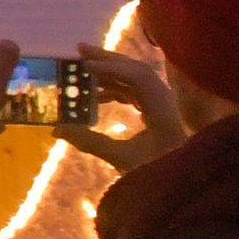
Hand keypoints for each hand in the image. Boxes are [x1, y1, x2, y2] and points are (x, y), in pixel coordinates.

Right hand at [56, 46, 171, 170]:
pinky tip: (97, 95)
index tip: (84, 66)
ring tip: (83, 70)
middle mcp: (165, 101)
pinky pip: (136, 92)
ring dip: (110, 73)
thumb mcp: (121, 159)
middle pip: (137, 71)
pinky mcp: (158, 113)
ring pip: (136, 80)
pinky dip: (116, 89)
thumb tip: (56, 128)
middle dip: (108, 60)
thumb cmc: (156, 175)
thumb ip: (89, 141)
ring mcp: (163, 106)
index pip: (139, 77)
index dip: (111, 69)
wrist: (181, 186)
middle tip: (79, 51)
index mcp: (162, 110)